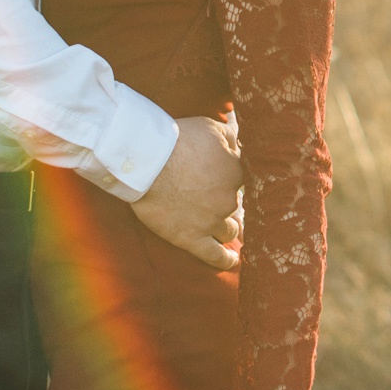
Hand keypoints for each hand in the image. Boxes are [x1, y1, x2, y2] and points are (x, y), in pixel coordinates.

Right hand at [130, 116, 241, 269]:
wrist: (148, 162)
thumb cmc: (177, 140)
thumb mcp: (211, 128)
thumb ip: (231, 137)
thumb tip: (240, 143)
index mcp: (236, 173)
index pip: (243, 180)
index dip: (232, 179)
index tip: (225, 179)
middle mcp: (229, 199)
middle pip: (236, 206)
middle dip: (228, 202)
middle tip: (216, 200)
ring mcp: (211, 221)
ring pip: (230, 231)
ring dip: (230, 229)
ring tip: (228, 229)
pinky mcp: (192, 238)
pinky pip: (215, 255)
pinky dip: (225, 260)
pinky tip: (232, 261)